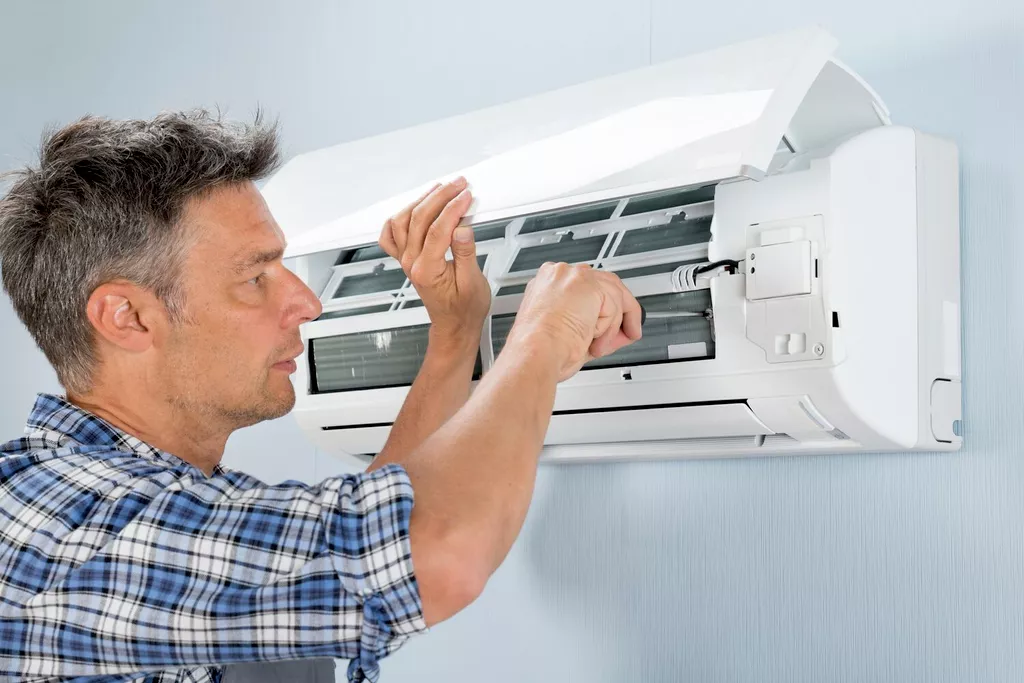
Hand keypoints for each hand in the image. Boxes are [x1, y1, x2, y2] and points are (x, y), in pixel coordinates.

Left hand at [379, 177, 491, 347]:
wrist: (454, 325)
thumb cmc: (464, 309)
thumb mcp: (473, 283)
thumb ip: (465, 254)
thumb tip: (462, 228)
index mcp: (427, 270)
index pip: (438, 230)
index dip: (453, 208)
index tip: (466, 196)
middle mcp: (412, 264)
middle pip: (419, 219)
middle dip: (440, 197)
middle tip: (458, 185)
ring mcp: (406, 260)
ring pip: (403, 221)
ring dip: (421, 201)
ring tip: (440, 189)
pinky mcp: (407, 259)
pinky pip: (391, 235)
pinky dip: (397, 219)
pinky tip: (411, 209)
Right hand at [505, 263, 642, 381]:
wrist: (535, 353)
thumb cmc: (540, 351)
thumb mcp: (572, 336)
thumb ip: (596, 328)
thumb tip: (619, 333)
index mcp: (547, 286)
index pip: (586, 287)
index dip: (603, 309)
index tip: (610, 325)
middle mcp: (558, 275)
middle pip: (605, 283)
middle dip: (620, 312)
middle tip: (628, 332)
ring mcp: (572, 276)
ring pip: (613, 295)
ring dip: (611, 326)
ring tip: (597, 345)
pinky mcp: (587, 283)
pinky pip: (614, 304)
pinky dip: (610, 328)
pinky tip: (595, 340)